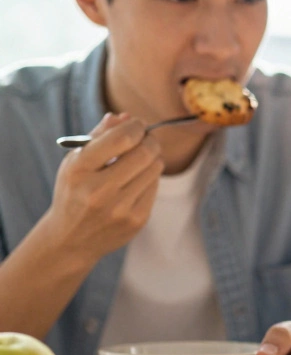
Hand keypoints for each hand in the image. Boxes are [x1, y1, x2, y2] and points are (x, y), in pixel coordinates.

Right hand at [46, 113, 163, 261]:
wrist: (71, 238)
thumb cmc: (75, 191)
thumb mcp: (76, 162)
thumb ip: (99, 136)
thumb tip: (126, 117)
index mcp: (79, 170)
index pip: (122, 138)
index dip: (136, 126)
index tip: (138, 125)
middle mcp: (98, 190)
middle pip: (145, 152)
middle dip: (150, 140)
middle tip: (147, 138)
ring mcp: (120, 208)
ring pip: (155, 168)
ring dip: (153, 157)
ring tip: (141, 158)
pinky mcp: (136, 220)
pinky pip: (155, 187)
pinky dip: (150, 177)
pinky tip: (137, 180)